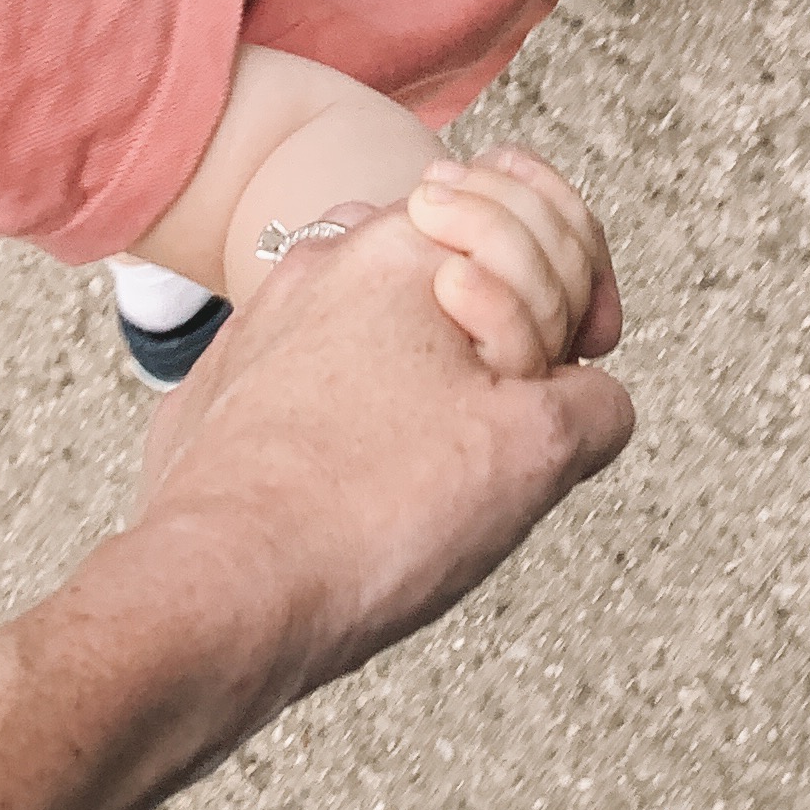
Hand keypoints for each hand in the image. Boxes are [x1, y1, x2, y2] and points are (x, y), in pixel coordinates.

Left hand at [132, 178, 632, 700]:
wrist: (216, 597)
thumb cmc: (367, 514)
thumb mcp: (537, 452)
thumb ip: (593, 401)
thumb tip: (593, 400)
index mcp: (407, 247)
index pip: (539, 212)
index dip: (587, 288)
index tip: (584, 359)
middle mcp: (326, 262)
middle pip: (463, 258)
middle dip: (514, 325)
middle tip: (522, 411)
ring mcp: (263, 325)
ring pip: (387, 323)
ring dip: (432, 371)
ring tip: (444, 460)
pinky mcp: (223, 393)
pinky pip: (318, 381)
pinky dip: (358, 416)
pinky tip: (367, 485)